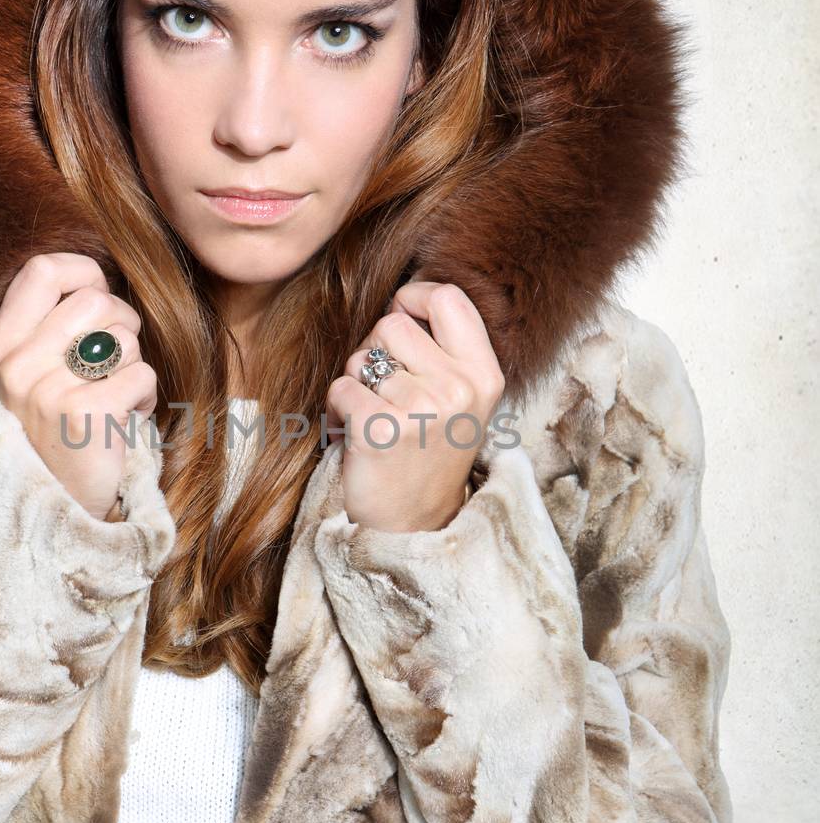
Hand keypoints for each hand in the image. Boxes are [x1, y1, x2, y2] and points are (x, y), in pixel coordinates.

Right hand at [0, 253, 157, 521]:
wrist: (51, 510)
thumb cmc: (55, 433)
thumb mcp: (32, 376)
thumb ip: (50, 327)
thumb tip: (99, 281)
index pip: (42, 271)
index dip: (84, 271)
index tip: (99, 294)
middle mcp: (16, 365)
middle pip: (96, 300)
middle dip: (123, 324)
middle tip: (117, 361)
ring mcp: (46, 391)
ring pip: (124, 337)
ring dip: (134, 366)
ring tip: (115, 398)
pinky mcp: (84, 416)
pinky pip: (142, 376)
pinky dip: (146, 400)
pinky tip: (124, 422)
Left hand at [324, 281, 504, 532]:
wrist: (413, 526)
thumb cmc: (429, 452)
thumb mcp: (460, 400)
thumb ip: (444, 350)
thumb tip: (401, 297)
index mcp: (484, 376)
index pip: (448, 298)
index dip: (414, 296)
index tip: (402, 313)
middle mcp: (458, 390)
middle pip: (392, 324)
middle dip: (376, 349)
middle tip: (385, 390)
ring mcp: (421, 411)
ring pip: (361, 358)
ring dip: (355, 384)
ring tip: (373, 417)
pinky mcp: (380, 431)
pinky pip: (340, 388)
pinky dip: (337, 410)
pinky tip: (355, 434)